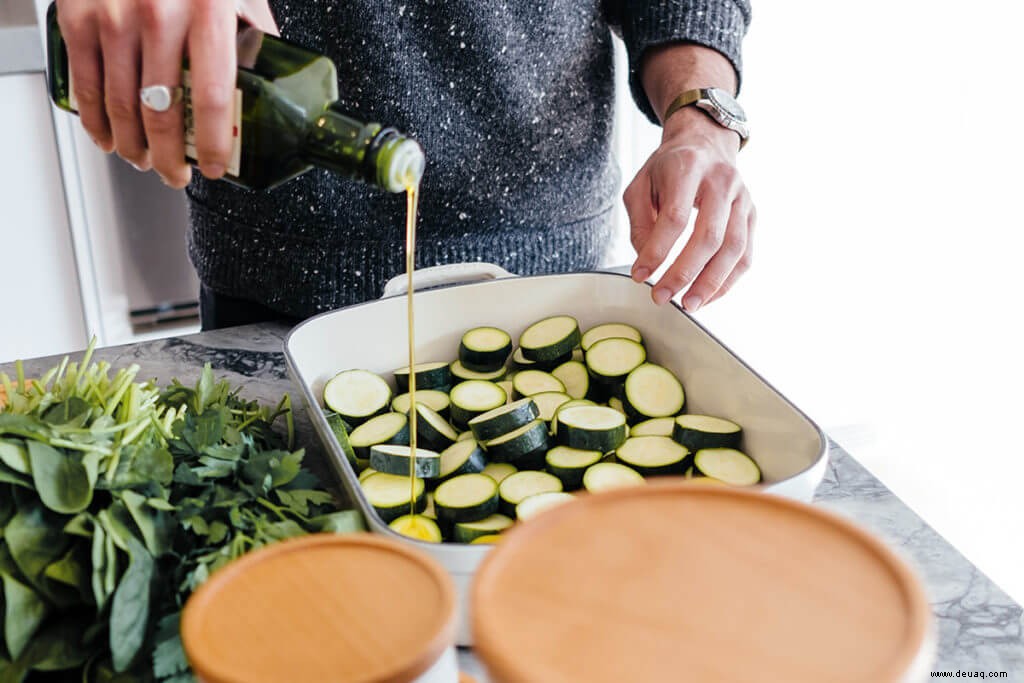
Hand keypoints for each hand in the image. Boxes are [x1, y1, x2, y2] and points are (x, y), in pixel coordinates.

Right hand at [55, 0, 276, 187]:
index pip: (213, 96)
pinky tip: (107, 138)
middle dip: (169, 158)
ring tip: (145, 161)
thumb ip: (254, 34)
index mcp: (208, 10)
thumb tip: (275, 86)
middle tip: (176, 176)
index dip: (214, 143)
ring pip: (121, 106)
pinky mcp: (78, 15)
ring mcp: (113, 15)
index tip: (216, 167)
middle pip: (162, 111)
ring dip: (133, 147)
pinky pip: (85, 84)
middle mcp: (158, 13)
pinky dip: (94, 122)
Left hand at [623, 107, 755, 311]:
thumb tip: (648, 261)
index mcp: (688, 168)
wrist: (706, 144)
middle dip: (684, 273)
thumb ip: (640, 222)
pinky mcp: (752, 215)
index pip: (675, 217)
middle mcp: (722, 181)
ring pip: (733, 248)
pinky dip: (728, 280)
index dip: (657, 251)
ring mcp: (742, 199)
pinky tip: (708, 295)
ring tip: (689, 304)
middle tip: (662, 297)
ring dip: (711, 282)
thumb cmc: (668, 168)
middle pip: (708, 235)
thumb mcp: (641, 185)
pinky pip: (745, 254)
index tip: (639, 275)